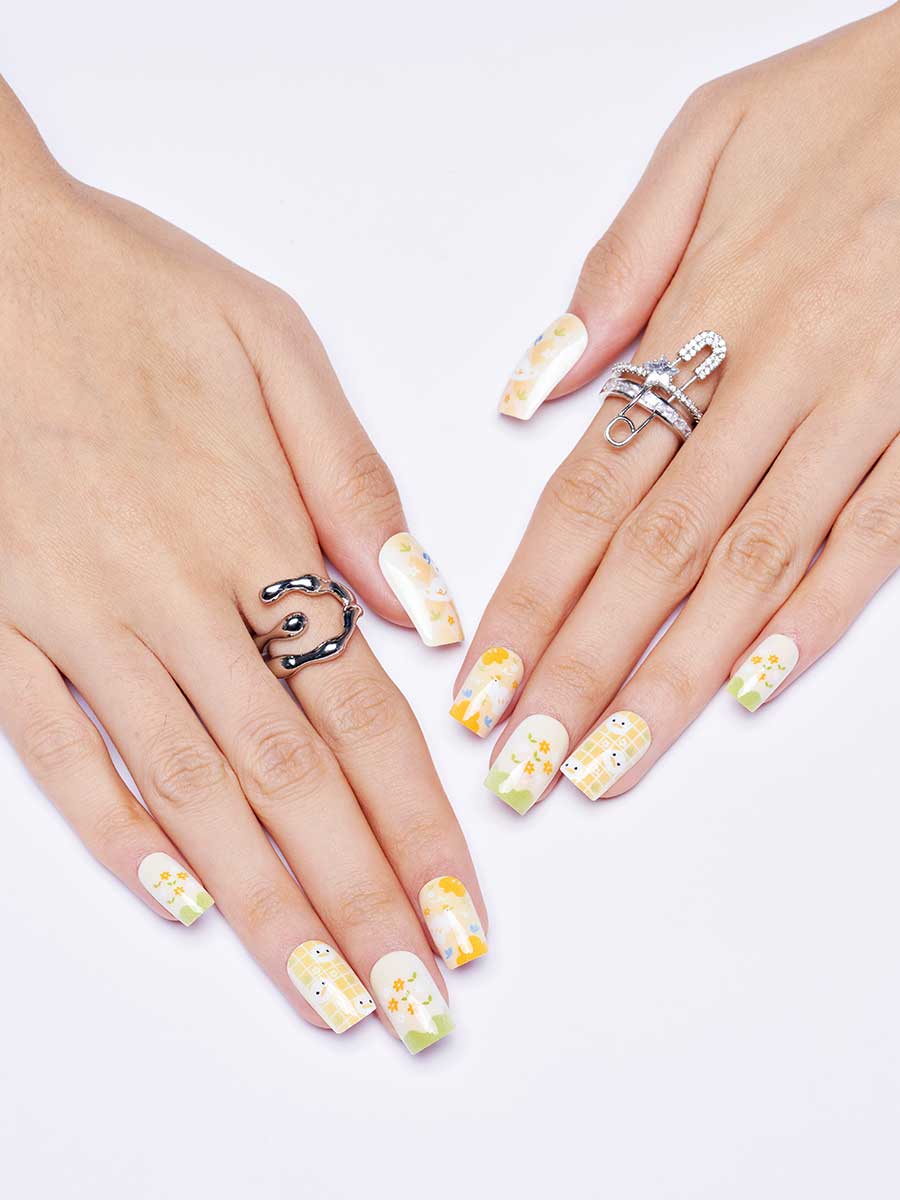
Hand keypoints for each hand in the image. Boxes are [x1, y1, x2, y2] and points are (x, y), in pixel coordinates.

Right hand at [0, 78, 484, 1053]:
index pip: (362, 713)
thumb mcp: (274, 344)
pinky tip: (177, 902)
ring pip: (185, 791)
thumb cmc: (130, 287)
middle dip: (360, 901)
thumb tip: (427, 612)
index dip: (419, 826)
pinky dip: (116, 831)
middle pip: (288, 780)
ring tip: (325, 993)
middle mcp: (170, 595)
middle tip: (415, 1003)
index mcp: (254, 530)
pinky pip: (55, 749)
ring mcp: (74, 618)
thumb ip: (356, 484)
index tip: (463, 912)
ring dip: (262, 903)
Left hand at [455, 6, 899, 813]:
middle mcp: (773, 380)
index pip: (589, 489)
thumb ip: (617, 269)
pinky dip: (813, 618)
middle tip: (523, 765)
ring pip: (751, 567)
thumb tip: (533, 390)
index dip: (530, 596)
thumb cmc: (851, 106)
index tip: (481, 681)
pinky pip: (875, 538)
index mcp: (703, 317)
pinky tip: (748, 690)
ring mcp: (861, 411)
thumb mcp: (709, 141)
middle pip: (654, 552)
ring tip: (611, 761)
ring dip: (674, 675)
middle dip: (581, 669)